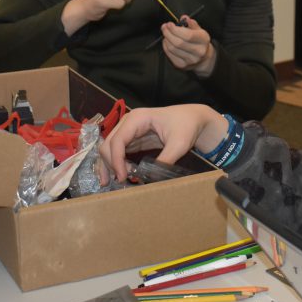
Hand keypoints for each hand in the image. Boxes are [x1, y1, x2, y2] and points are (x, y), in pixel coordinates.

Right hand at [96, 104, 227, 184]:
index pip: (117, 141)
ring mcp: (129, 130)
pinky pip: (118, 151)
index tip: (123, 177)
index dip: (116, 160)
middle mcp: (128, 122)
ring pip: (109, 148)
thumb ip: (166, 159)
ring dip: (108, 165)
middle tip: (121, 181)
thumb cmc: (187, 126)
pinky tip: (115, 176)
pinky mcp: (133, 138)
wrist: (193, 119)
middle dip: (110, 163)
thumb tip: (151, 178)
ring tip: (108, 183)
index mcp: (138, 119)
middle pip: (108, 144)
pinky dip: (114, 163)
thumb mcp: (179, 144)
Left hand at [160, 16, 215, 75]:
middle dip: (168, 33)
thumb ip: (192, 24)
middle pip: (178, 43)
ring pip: (173, 49)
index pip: (188, 35)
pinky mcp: (182, 65)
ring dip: (166, 39)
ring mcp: (190, 60)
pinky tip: (167, 41)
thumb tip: (184, 18)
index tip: (169, 24)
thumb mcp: (199, 31)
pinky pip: (170, 54)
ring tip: (166, 33)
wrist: (203, 59)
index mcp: (204, 40)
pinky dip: (165, 46)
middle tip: (164, 27)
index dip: (176, 29)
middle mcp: (198, 52)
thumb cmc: (199, 42)